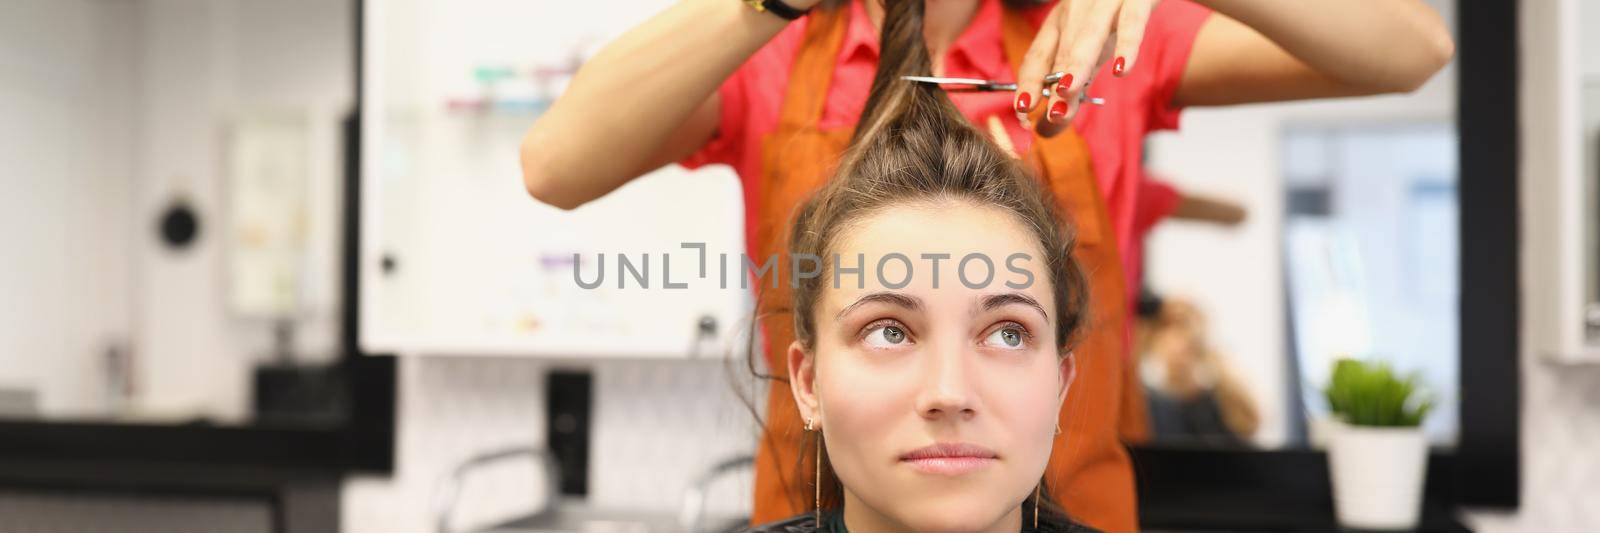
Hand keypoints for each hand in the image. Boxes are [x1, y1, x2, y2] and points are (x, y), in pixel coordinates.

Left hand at [1012, 0, 1157, 134]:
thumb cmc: (1115, 14)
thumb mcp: (1090, 45)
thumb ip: (1074, 83)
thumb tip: (1048, 127)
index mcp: (1059, 23)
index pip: (1036, 58)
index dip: (1027, 85)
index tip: (1022, 113)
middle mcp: (1076, 11)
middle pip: (1061, 52)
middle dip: (1052, 84)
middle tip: (1049, 116)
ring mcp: (1106, 2)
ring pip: (1088, 35)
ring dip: (1076, 64)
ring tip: (1067, 91)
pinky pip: (1132, 21)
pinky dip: (1127, 45)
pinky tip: (1122, 69)